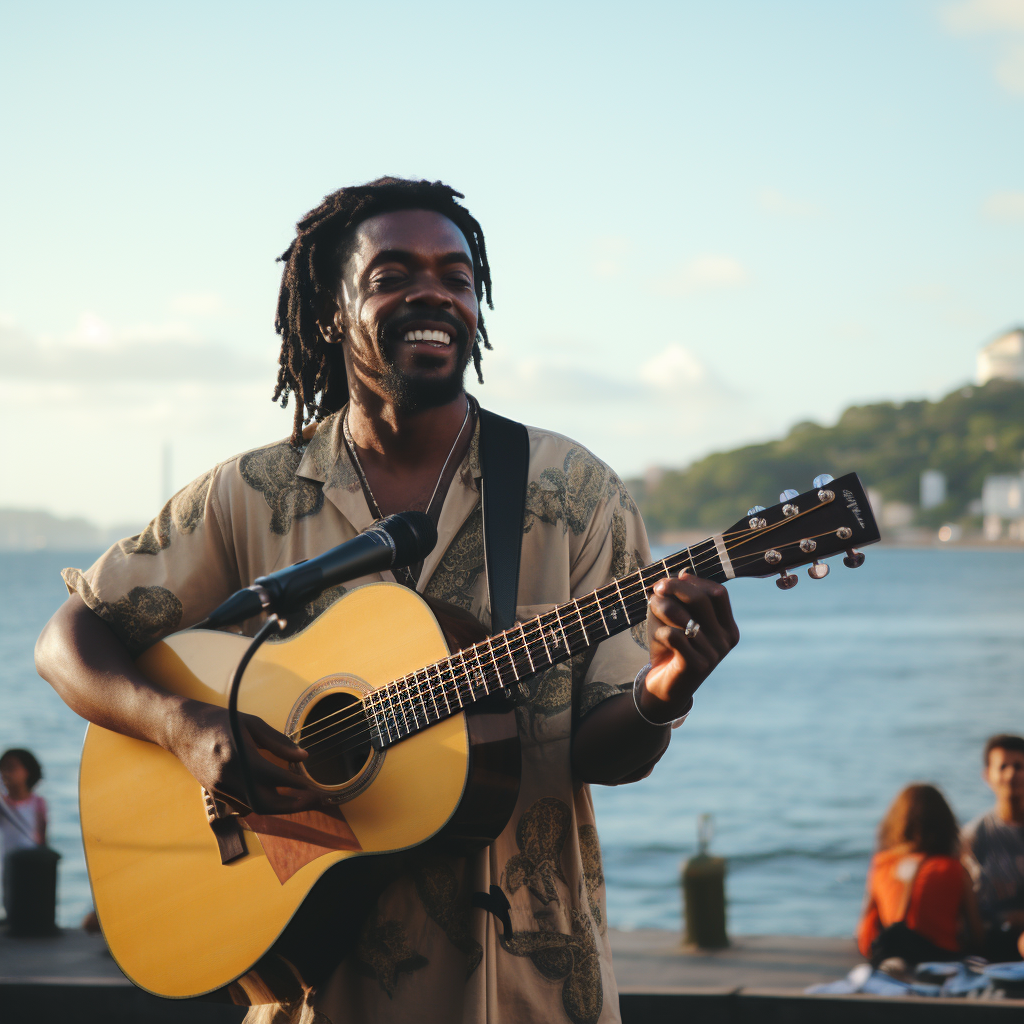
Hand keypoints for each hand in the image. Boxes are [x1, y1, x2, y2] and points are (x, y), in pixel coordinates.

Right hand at [170, 701, 319, 814]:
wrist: (180, 728)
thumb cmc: (218, 720)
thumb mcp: (251, 723)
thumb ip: (278, 741)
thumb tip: (303, 757)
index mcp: (238, 755)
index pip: (273, 777)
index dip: (296, 784)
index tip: (314, 786)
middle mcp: (227, 776)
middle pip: (265, 803)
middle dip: (293, 806)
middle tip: (314, 802)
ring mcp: (219, 788)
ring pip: (255, 807)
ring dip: (281, 807)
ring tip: (301, 800)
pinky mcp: (215, 792)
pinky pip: (244, 804)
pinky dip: (263, 803)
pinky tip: (279, 796)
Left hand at [641, 572, 739, 722]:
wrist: (664, 690)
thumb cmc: (671, 650)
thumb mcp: (678, 621)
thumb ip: (683, 600)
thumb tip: (684, 573)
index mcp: (728, 628)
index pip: (718, 593)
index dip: (695, 581)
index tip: (675, 578)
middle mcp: (725, 641)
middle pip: (703, 600)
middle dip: (676, 587)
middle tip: (657, 588)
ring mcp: (713, 655)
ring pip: (684, 616)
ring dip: (662, 606)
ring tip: (651, 607)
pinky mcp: (696, 666)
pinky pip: (673, 635)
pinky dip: (660, 631)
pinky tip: (658, 637)